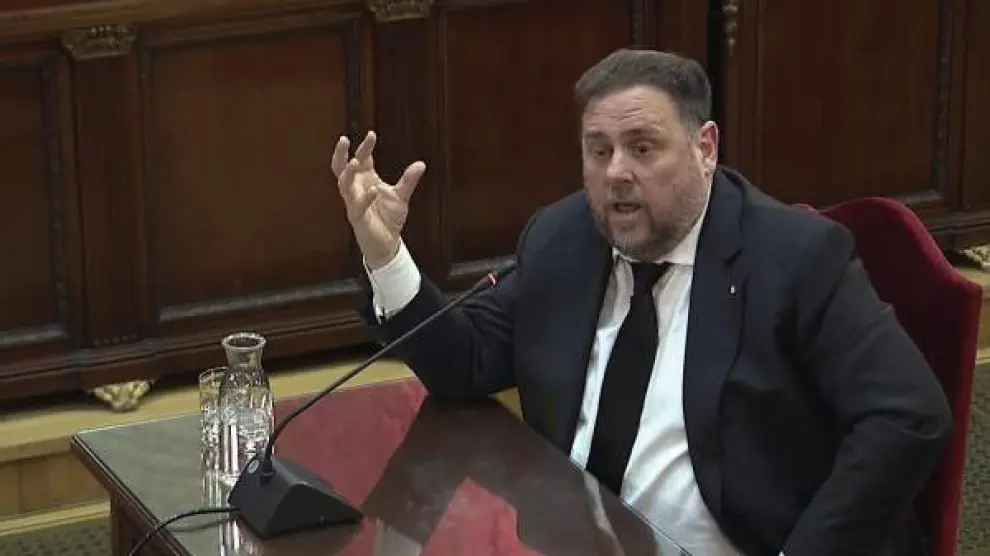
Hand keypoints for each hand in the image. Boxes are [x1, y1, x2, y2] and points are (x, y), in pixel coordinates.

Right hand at [332, 131, 425, 269]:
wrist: (387, 243)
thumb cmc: (389, 218)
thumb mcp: (401, 196)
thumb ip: (408, 180)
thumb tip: (421, 164)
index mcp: (365, 180)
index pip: (362, 159)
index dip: (365, 146)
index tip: (372, 134)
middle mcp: (356, 189)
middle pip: (341, 168)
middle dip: (341, 154)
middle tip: (345, 139)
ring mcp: (354, 203)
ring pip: (343, 185)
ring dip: (348, 173)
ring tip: (356, 161)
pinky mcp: (358, 217)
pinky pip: (357, 206)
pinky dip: (365, 197)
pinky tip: (373, 190)